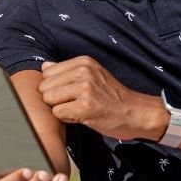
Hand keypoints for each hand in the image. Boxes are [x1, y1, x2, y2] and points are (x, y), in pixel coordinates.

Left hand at [38, 56, 166, 141]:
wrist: (136, 112)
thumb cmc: (113, 97)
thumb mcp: (93, 75)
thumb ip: (67, 70)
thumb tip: (44, 65)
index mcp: (83, 62)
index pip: (47, 72)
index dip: (54, 87)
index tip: (70, 93)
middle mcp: (83, 72)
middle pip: (45, 87)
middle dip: (54, 99)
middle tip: (73, 103)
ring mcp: (85, 89)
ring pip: (49, 100)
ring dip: (60, 109)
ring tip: (77, 109)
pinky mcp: (85, 107)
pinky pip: (58, 113)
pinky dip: (66, 119)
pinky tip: (81, 116)